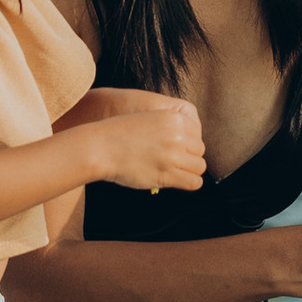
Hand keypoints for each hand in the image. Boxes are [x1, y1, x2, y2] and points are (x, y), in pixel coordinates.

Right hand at [89, 95, 205, 193]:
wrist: (101, 147)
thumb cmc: (119, 134)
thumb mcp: (148, 120)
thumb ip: (168, 129)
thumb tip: (184, 145)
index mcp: (174, 118)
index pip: (197, 133)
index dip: (188, 143)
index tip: (178, 149)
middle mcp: (177, 135)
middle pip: (199, 149)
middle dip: (189, 156)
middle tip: (175, 161)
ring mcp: (173, 155)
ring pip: (199, 166)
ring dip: (190, 170)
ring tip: (176, 171)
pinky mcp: (167, 174)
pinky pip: (194, 182)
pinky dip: (189, 183)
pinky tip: (178, 181)